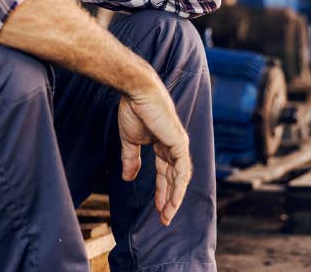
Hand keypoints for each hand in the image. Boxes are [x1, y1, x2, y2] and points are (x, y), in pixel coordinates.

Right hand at [117, 85, 191, 225]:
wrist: (137, 92)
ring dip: (174, 197)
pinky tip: (172, 200)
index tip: (157, 209)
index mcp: (162, 144)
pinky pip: (182, 170)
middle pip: (174, 178)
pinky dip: (178, 186)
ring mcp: (178, 144)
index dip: (162, 191)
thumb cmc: (134, 110)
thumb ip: (131, 159)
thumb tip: (128, 178)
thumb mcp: (130, 140)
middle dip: (169, 198)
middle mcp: (173, 146)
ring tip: (167, 215)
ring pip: (180, 177)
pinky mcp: (180, 143)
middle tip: (164, 218)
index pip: (165, 172)